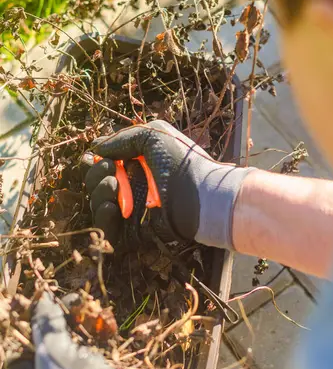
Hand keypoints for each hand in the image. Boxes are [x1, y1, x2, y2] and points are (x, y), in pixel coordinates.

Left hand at [6, 292, 179, 368]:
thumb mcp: (50, 352)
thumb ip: (44, 324)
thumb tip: (41, 299)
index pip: (16, 356)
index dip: (26, 332)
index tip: (37, 308)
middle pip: (42, 352)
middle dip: (53, 327)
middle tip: (59, 303)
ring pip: (66, 352)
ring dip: (72, 329)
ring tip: (78, 306)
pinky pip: (84, 357)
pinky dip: (89, 340)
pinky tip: (96, 322)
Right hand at [85, 121, 253, 249]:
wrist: (201, 196)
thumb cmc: (181, 163)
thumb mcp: (152, 136)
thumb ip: (122, 138)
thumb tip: (97, 149)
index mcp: (135, 163)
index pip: (103, 161)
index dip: (96, 159)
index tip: (102, 156)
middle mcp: (131, 185)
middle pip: (94, 181)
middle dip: (95, 174)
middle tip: (111, 170)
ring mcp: (131, 209)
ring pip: (96, 203)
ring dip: (98, 192)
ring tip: (113, 187)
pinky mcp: (131, 231)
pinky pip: (106, 228)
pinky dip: (102, 216)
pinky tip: (111, 207)